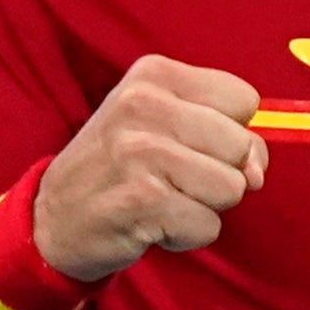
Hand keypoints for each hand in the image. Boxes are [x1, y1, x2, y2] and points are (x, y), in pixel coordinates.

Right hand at [32, 54, 267, 280]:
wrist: (53, 218)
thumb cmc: (120, 168)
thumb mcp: (161, 124)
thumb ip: (223, 133)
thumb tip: (257, 171)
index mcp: (153, 74)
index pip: (243, 99)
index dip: (231, 132)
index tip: (191, 145)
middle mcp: (143, 105)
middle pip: (241, 146)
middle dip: (219, 174)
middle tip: (172, 178)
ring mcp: (140, 153)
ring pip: (231, 188)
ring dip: (203, 206)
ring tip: (163, 199)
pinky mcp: (142, 201)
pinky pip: (208, 225)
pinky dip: (187, 235)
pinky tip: (152, 223)